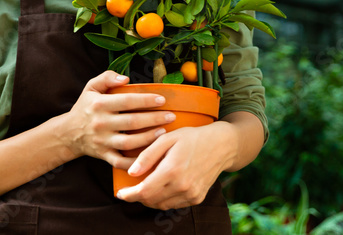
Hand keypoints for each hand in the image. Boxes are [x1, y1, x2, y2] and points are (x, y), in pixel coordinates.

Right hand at [52, 71, 175, 169]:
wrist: (68, 133)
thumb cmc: (85, 107)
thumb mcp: (91, 87)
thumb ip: (107, 77)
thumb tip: (126, 78)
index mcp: (99, 105)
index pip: (127, 101)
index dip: (146, 100)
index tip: (162, 99)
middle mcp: (101, 124)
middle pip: (132, 122)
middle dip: (154, 119)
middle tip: (171, 116)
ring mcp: (102, 141)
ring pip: (129, 143)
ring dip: (148, 138)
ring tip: (164, 132)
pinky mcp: (103, 156)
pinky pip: (121, 162)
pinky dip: (135, 162)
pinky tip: (150, 155)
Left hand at [114, 120, 236, 209]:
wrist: (222, 145)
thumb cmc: (193, 137)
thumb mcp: (168, 138)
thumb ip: (148, 155)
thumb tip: (131, 172)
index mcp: (172, 170)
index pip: (144, 191)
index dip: (129, 194)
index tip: (120, 193)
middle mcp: (182, 185)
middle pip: (151, 200)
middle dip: (137, 196)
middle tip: (131, 188)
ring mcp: (191, 194)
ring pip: (161, 205)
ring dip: (150, 199)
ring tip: (146, 186)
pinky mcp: (197, 198)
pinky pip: (174, 204)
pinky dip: (164, 199)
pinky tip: (163, 187)